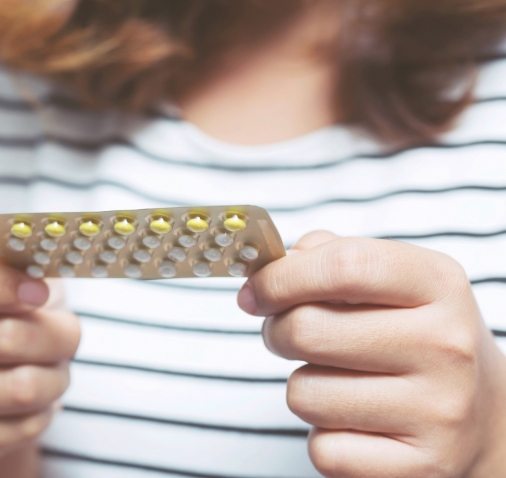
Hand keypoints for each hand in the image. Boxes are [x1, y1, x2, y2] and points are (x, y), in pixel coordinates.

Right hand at [0, 243, 79, 466]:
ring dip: (57, 378)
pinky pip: (20, 428)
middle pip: (7, 339)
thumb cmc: (16, 301)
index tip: (40, 292)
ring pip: (20, 390)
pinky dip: (45, 412)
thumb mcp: (22, 264)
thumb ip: (34, 252)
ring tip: (54, 366)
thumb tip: (55, 244)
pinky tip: (36, 397)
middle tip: (68, 333)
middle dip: (60, 337)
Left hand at [238, 231, 505, 476]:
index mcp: (437, 285)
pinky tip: (358, 424)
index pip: (343, 266)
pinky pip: (323, 449)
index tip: (255, 292)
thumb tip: (273, 267)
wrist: (485, 418)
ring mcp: (437, 411)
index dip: (281, 278)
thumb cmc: (416, 340)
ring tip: (339, 384)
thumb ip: (332, 258)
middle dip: (278, 333)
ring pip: (303, 394)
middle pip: (307, 331)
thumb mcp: (395, 283)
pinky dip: (325, 439)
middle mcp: (444, 346)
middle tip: (289, 336)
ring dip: (304, 388)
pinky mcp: (419, 468)